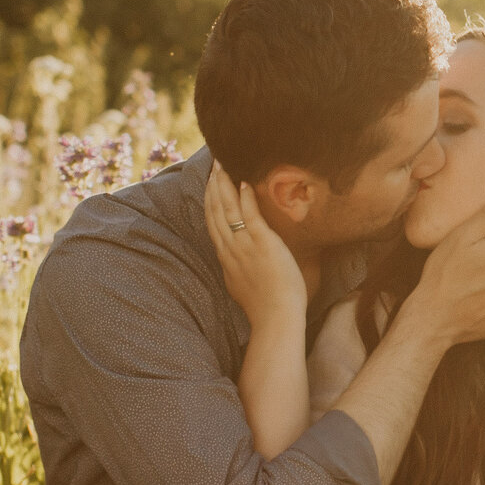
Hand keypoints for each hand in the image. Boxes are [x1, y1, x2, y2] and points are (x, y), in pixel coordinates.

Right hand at [204, 165, 306, 328]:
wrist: (275, 319)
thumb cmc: (265, 306)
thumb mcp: (242, 284)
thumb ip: (238, 268)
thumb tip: (238, 262)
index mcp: (226, 257)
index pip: (212, 222)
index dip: (209, 201)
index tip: (209, 183)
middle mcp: (230, 248)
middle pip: (215, 211)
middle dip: (213, 186)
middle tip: (213, 165)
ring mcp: (245, 246)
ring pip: (228, 209)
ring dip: (224, 185)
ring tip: (223, 165)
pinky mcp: (263, 244)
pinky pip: (250, 216)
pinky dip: (246, 197)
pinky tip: (244, 181)